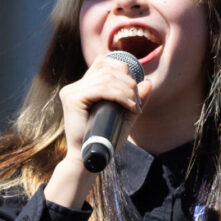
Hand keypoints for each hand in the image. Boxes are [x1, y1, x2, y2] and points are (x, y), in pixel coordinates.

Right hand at [45, 55, 151, 207]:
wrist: (91, 157)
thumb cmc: (106, 139)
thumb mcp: (125, 116)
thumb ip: (135, 99)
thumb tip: (148, 82)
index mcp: (83, 87)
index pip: (103, 63)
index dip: (122, 69)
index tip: (135, 89)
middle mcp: (75, 86)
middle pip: (107, 68)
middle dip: (128, 82)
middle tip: (137, 102)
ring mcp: (72, 91)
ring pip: (106, 78)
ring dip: (126, 90)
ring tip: (134, 106)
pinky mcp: (73, 99)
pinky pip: (100, 89)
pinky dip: (119, 95)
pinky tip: (129, 105)